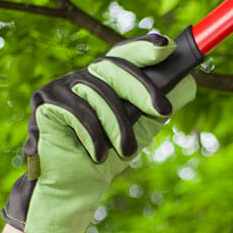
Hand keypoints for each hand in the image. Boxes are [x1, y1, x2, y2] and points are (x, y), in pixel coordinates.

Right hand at [2, 34, 196, 232]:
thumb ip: (157, 106)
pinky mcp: (44, 101)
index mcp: (107, 80)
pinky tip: (97, 154)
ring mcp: (62, 85)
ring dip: (117, 126)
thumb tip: (188, 84)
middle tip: (163, 111)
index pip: (126, 54)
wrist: (76, 186)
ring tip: (126, 152)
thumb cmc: (108, 156)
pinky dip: (92, 135)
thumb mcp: (140, 129)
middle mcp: (84, 76)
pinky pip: (76, 110)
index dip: (144, 47)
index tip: (167, 46)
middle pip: (114, 67)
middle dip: (142, 89)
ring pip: (98, 93)